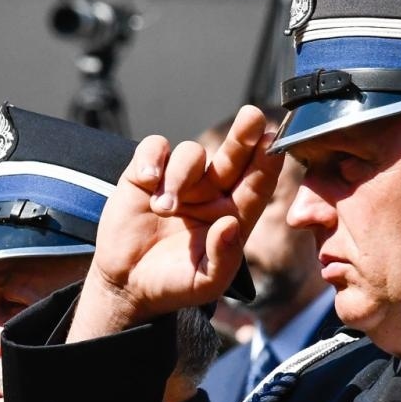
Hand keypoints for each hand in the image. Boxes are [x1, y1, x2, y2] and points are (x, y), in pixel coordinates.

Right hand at [68, 105, 281, 340]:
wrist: (126, 284)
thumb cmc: (172, 283)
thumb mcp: (205, 283)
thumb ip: (223, 257)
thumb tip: (230, 225)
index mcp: (233, 215)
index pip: (256, 185)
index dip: (266, 164)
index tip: (274, 145)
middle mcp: (210, 192)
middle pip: (234, 155)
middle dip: (244, 135)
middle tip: (253, 117)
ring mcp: (179, 181)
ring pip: (191, 153)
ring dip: (180, 174)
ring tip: (163, 207)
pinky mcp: (145, 174)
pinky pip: (154, 148)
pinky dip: (151, 158)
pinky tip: (147, 180)